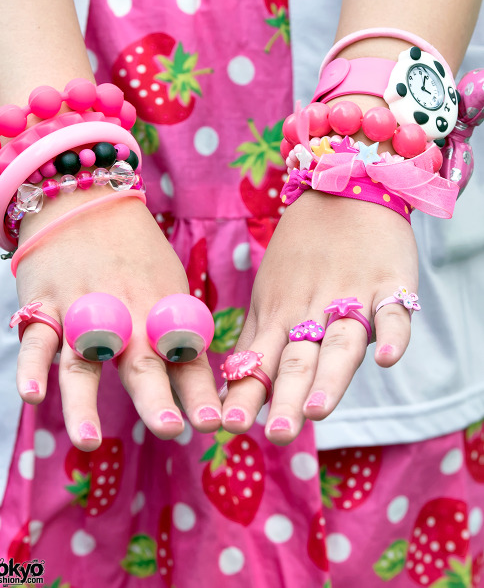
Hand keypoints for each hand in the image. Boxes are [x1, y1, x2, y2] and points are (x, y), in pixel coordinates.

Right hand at [14, 188, 221, 450]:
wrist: (87, 199)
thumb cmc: (136, 254)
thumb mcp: (169, 286)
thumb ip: (178, 334)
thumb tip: (200, 385)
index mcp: (161, 311)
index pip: (185, 358)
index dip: (199, 392)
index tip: (215, 424)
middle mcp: (125, 314)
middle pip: (140, 362)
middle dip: (155, 398)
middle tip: (170, 429)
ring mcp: (82, 311)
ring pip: (81, 362)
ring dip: (84, 403)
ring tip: (89, 442)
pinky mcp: (45, 305)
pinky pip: (36, 339)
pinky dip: (31, 367)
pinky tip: (32, 396)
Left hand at [221, 190, 417, 442]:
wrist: (341, 190)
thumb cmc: (299, 256)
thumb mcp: (269, 296)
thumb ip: (259, 342)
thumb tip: (235, 391)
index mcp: (280, 315)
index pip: (262, 361)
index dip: (248, 393)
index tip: (231, 427)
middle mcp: (312, 311)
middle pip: (300, 359)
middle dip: (288, 398)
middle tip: (278, 434)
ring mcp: (352, 298)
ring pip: (341, 343)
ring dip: (331, 376)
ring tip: (319, 410)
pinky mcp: (389, 285)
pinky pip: (394, 313)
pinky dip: (391, 334)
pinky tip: (386, 358)